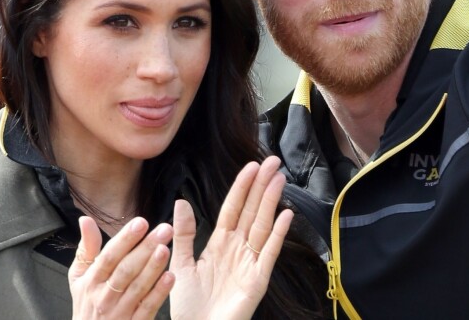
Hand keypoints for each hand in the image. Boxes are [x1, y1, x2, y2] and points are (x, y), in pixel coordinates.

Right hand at [69, 216, 174, 318]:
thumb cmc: (87, 305)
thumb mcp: (79, 278)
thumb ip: (86, 248)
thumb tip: (86, 219)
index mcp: (92, 280)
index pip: (109, 256)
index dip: (125, 239)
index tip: (141, 222)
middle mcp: (104, 297)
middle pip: (126, 270)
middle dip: (145, 248)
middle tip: (165, 229)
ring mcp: (119, 313)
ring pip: (137, 288)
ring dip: (153, 268)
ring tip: (166, 248)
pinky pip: (146, 309)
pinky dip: (158, 293)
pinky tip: (170, 277)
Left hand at [169, 156, 292, 319]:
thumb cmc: (189, 306)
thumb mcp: (181, 264)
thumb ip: (184, 233)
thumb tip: (182, 201)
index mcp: (219, 243)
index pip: (233, 207)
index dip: (242, 186)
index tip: (251, 166)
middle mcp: (237, 248)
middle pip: (251, 210)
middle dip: (261, 185)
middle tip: (273, 162)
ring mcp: (249, 262)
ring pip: (262, 225)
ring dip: (271, 201)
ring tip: (279, 178)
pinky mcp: (257, 280)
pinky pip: (269, 252)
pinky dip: (278, 233)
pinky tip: (286, 214)